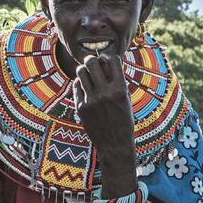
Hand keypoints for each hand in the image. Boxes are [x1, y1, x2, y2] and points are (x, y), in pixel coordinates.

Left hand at [72, 53, 135, 194]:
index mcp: (120, 89)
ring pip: (80, 72)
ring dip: (84, 70)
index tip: (107, 60)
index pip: (112, 60)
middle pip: (92, 62)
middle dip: (92, 60)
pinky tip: (86, 87)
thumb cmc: (123, 119)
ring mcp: (91, 100)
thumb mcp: (126, 98)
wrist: (115, 145)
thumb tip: (105, 60)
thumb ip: (116, 80)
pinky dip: (80, 83)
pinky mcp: (81, 107)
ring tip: (88, 74)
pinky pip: (77, 86)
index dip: (108, 57)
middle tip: (93, 64)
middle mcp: (104, 93)